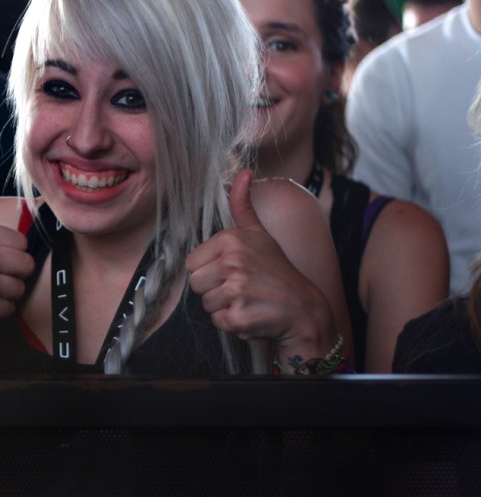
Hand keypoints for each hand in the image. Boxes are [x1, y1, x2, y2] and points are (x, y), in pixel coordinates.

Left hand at [185, 170, 333, 352]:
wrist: (305, 309)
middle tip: (242, 288)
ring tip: (247, 300)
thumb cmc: (278, 271)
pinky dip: (232, 324)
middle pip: (195, 284)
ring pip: (205, 304)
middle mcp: (232, 262)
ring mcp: (236, 290)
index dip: (210, 270)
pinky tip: (251, 314)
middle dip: (214, 290)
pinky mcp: (238, 317)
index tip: (234, 271)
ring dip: (223, 307)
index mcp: (230, 240)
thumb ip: (243, 206)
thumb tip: (243, 172)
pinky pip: (217, 322)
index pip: (192, 263)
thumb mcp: (260, 234)